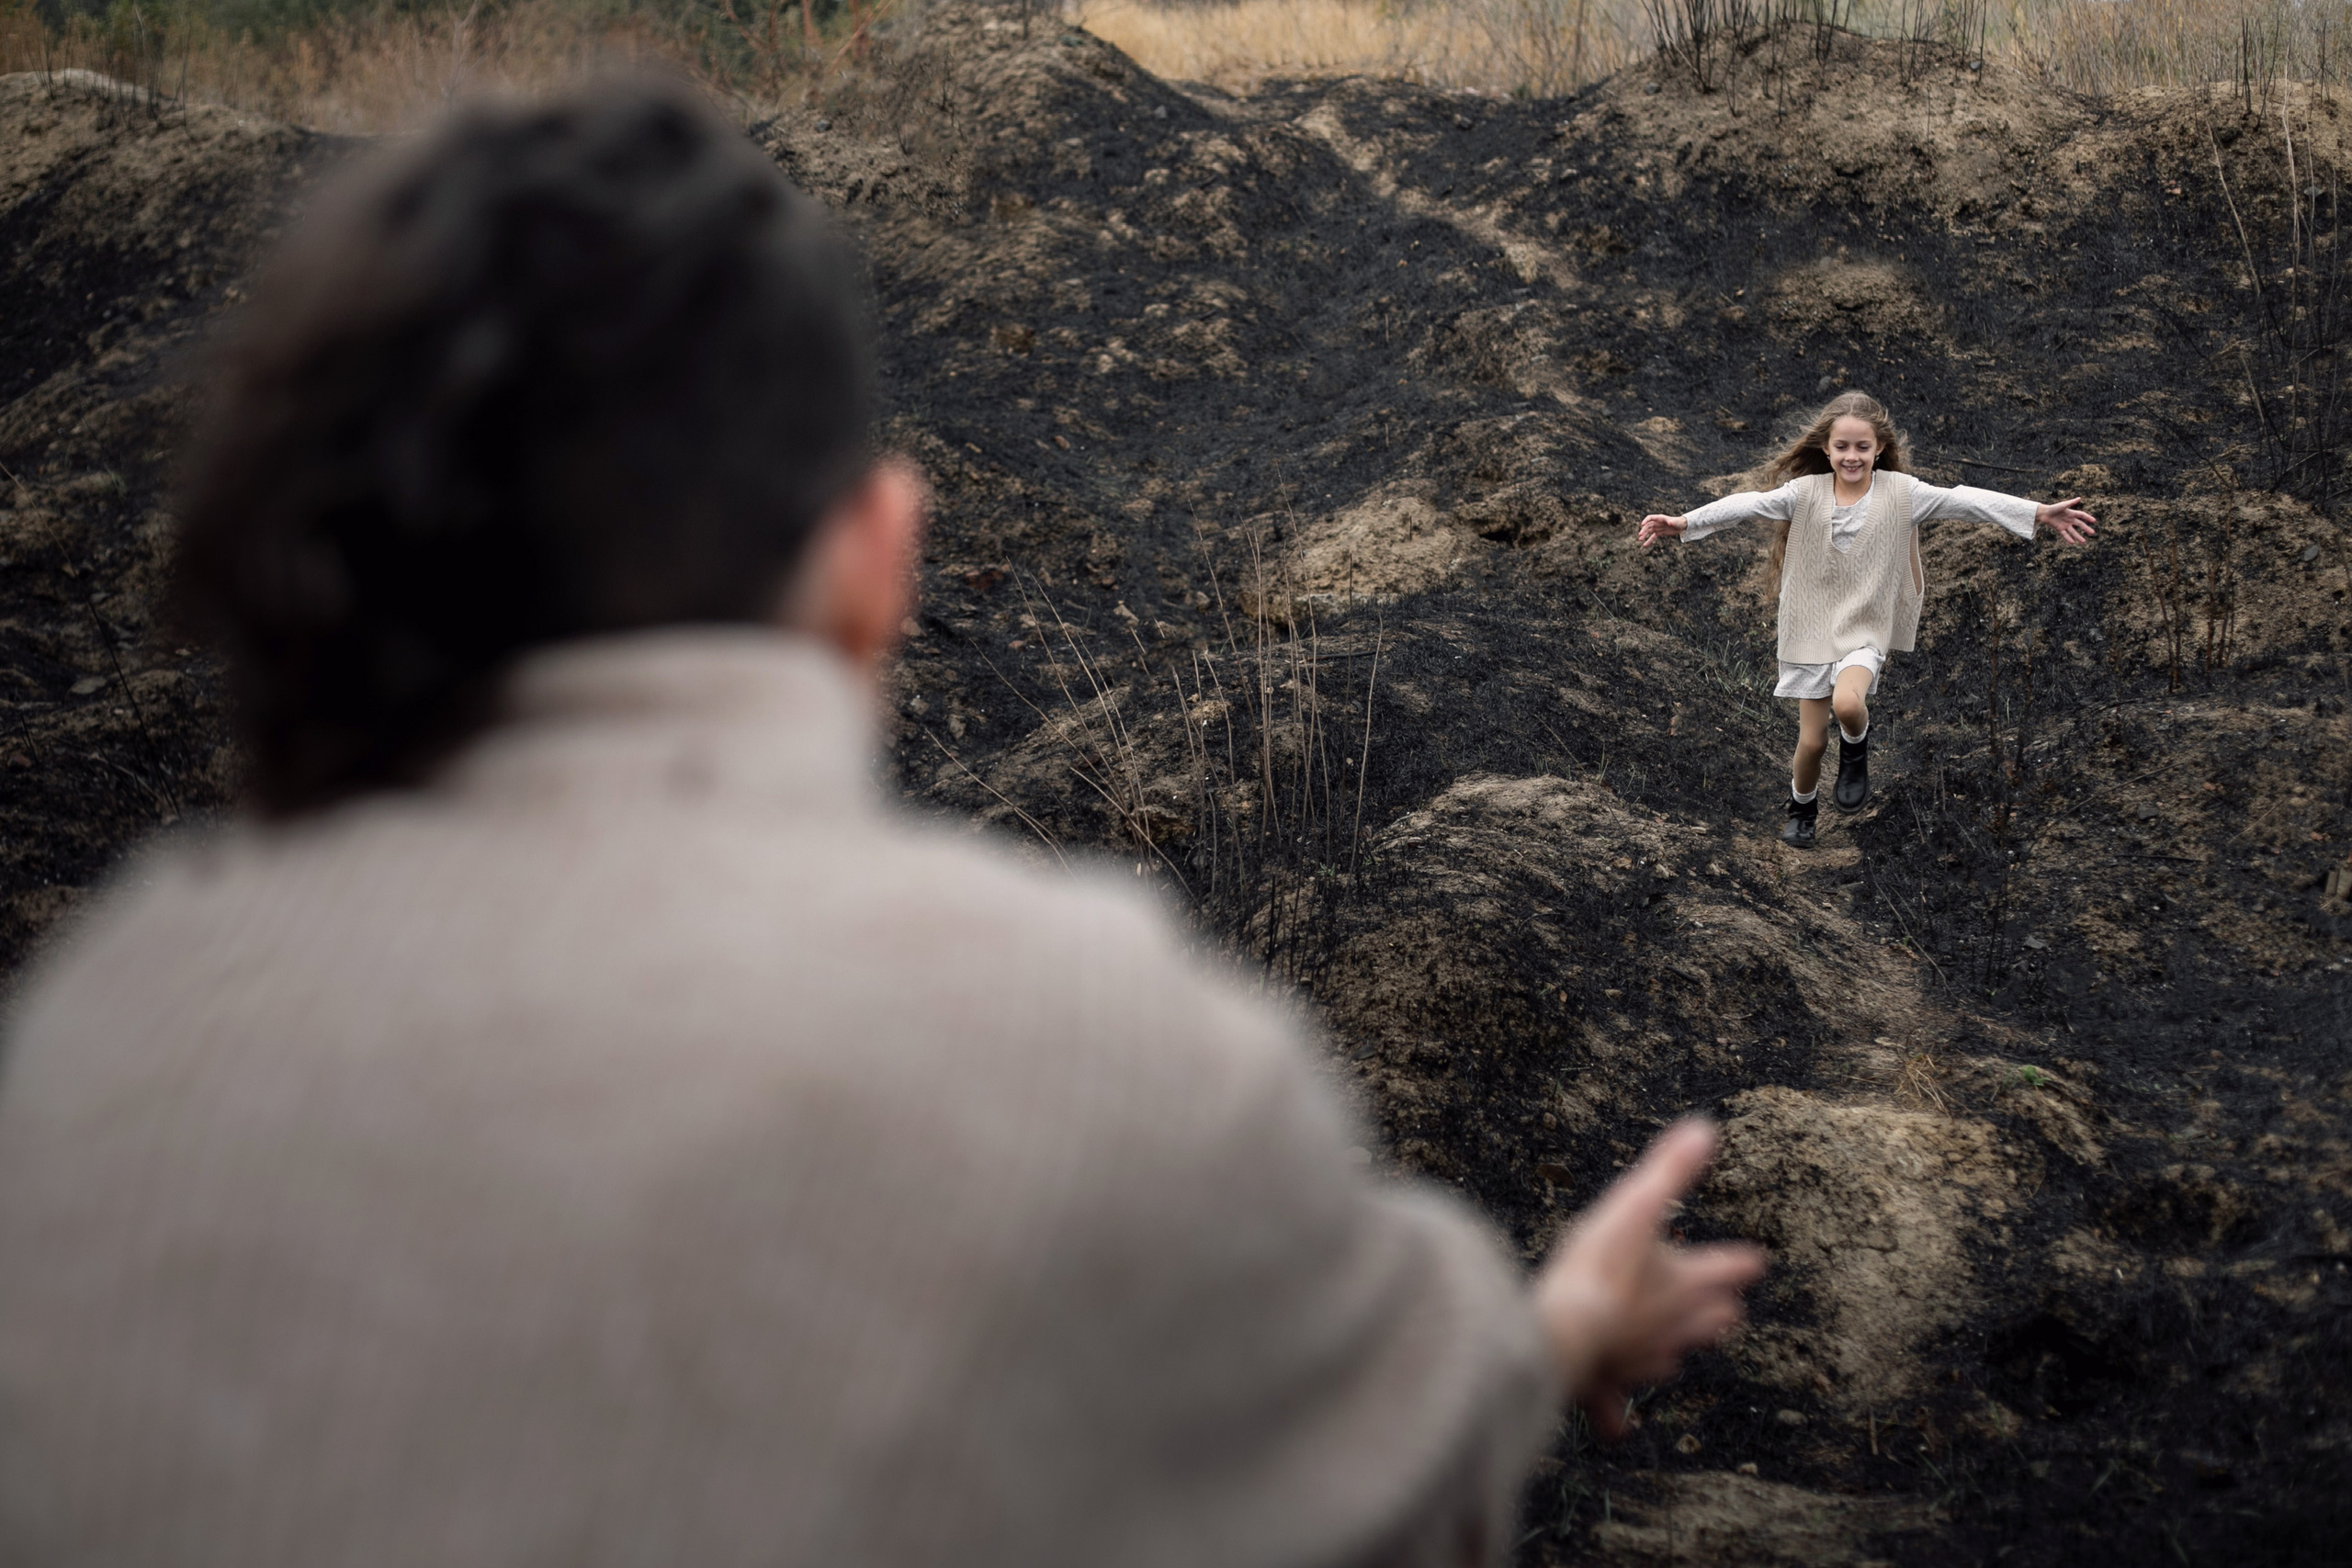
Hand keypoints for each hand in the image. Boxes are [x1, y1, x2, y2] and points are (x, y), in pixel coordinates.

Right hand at [1532, 1119, 1765, 1437]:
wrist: (1564, 1330)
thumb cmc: (1599, 1267)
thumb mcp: (1635, 1205)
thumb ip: (1671, 1169)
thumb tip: (1706, 1128)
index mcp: (1686, 1284)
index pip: (1723, 1268)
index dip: (1739, 1262)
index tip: (1756, 1261)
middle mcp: (1673, 1327)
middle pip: (1707, 1321)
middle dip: (1718, 1314)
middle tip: (1731, 1313)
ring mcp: (1641, 1360)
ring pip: (1670, 1360)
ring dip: (1678, 1353)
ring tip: (1681, 1355)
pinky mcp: (1606, 1384)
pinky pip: (1615, 1408)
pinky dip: (1617, 1415)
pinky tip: (1617, 1427)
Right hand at [1637, 514, 1686, 547]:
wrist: (1681, 526)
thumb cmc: (1678, 522)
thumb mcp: (1675, 522)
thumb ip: (1671, 522)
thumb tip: (1670, 523)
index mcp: (1659, 518)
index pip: (1650, 518)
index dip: (1645, 521)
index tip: (1642, 525)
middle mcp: (1657, 523)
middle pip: (1648, 526)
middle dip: (1643, 530)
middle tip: (1640, 535)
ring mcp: (1657, 528)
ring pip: (1649, 532)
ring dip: (1644, 535)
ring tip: (1640, 540)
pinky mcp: (1659, 533)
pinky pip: (1653, 537)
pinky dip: (1649, 541)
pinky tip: (1645, 545)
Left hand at [2037, 497, 2096, 543]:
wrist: (2044, 513)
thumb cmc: (2054, 508)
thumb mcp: (2063, 505)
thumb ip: (2071, 503)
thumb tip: (2079, 498)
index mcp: (2072, 513)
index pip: (2082, 515)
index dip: (2088, 518)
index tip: (2094, 521)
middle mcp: (2070, 519)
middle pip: (2080, 524)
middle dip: (2086, 528)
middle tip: (2092, 533)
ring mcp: (2065, 525)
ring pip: (2073, 531)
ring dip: (2078, 536)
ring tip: (2083, 542)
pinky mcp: (2060, 528)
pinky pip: (2065, 534)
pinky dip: (2068, 538)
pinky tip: (2072, 542)